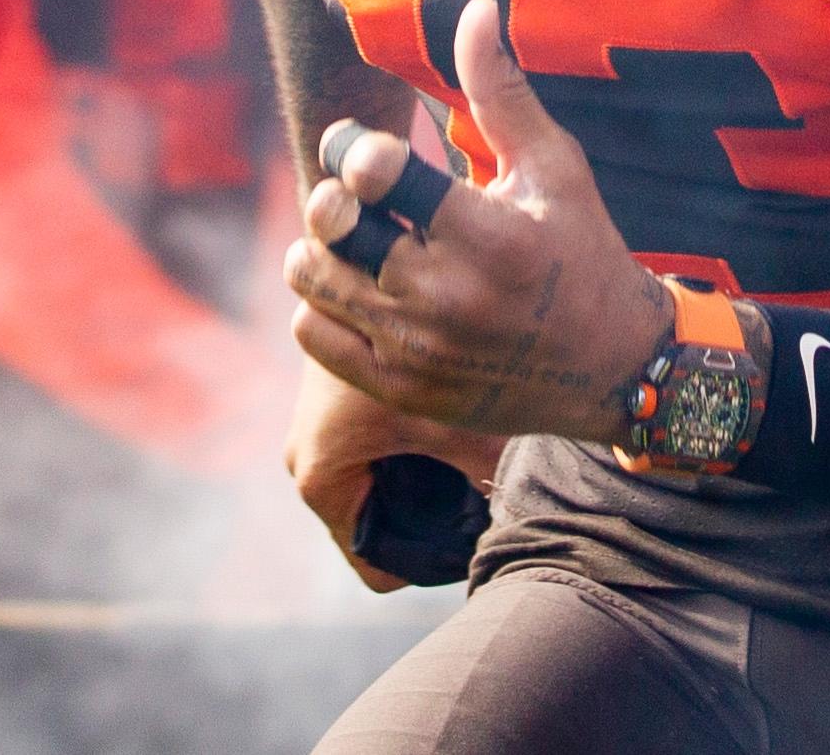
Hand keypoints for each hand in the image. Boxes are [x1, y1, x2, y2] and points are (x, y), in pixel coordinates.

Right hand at [283, 355, 506, 591]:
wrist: (370, 265)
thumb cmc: (417, 345)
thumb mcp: (463, 425)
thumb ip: (490, 481)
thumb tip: (525, 520)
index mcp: (319, 477)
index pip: (375, 565)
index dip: (432, 560)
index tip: (476, 527)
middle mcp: (304, 456)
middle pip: (375, 525)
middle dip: (427, 517)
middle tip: (480, 486)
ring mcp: (314, 428)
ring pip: (375, 487)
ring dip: (419, 478)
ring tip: (469, 452)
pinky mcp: (330, 402)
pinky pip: (370, 452)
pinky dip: (408, 446)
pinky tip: (449, 421)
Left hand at [286, 0, 674, 443]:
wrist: (610, 367)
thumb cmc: (580, 249)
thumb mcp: (554, 166)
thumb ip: (501, 90)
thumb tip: (474, 7)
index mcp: (491, 236)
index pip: (377, 171)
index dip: (357, 148)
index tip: (368, 152)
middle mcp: (450, 297)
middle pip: (336, 223)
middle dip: (334, 193)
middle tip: (355, 192)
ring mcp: (420, 352)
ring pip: (312, 277)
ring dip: (319, 246)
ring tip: (353, 236)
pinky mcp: (401, 390)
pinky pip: (314, 335)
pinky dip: (319, 304)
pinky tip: (355, 288)